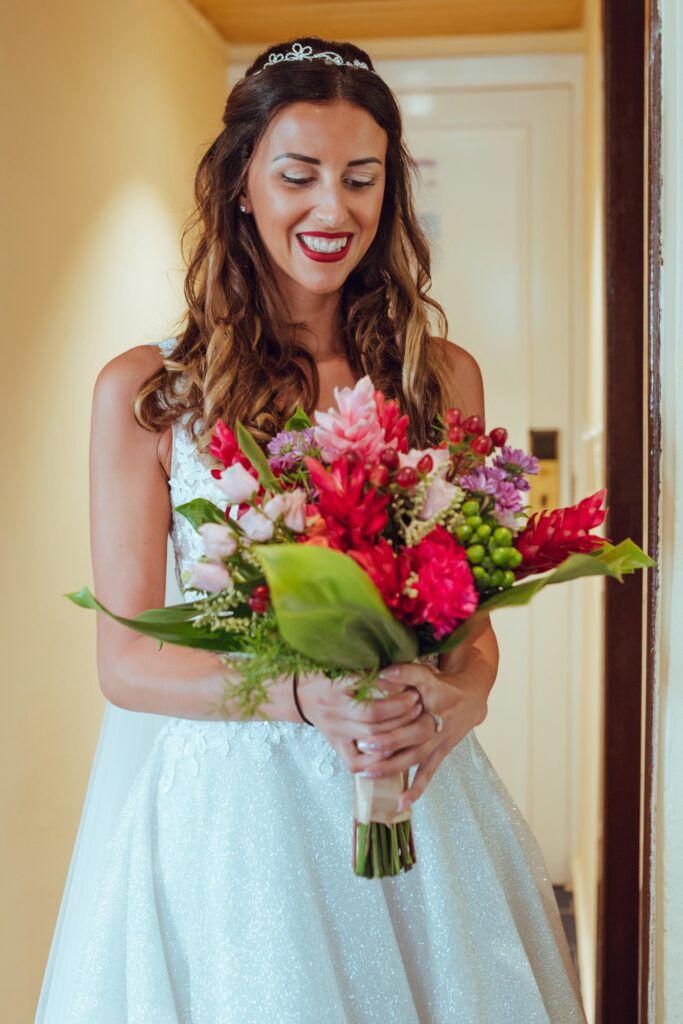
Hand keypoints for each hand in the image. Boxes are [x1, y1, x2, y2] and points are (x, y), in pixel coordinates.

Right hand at [295, 669, 424, 774]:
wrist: (302, 696)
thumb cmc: (328, 678)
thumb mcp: (342, 666)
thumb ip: (366, 668)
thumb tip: (398, 668)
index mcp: (336, 686)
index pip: (367, 686)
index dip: (393, 689)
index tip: (410, 686)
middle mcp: (334, 710)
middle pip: (373, 716)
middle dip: (401, 711)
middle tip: (417, 703)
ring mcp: (335, 730)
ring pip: (371, 737)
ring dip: (397, 731)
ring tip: (413, 722)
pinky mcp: (336, 746)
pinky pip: (356, 761)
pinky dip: (375, 760)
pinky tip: (393, 751)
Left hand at [351, 662, 488, 811]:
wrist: (471, 699)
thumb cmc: (441, 684)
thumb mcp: (426, 673)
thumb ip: (405, 672)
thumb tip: (381, 674)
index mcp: (433, 697)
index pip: (413, 702)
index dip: (395, 705)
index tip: (373, 710)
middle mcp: (437, 722)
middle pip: (412, 734)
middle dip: (389, 740)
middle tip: (365, 744)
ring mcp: (439, 741)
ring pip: (415, 756)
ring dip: (392, 766)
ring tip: (368, 772)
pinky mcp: (440, 753)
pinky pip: (427, 773)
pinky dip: (415, 789)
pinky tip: (401, 804)